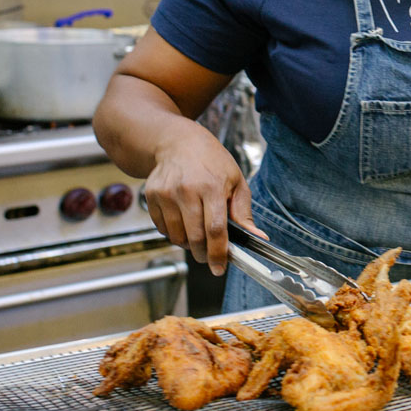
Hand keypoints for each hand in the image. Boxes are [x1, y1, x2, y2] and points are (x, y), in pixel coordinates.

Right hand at [141, 120, 266, 274]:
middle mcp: (187, 191)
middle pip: (195, 237)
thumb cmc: (212, 161)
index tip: (219, 267)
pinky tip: (183, 223)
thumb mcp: (236, 181)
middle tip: (209, 257)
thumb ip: (244, 212)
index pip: (215, 230)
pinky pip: (162, 228)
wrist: (178, 142)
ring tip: (197, 236)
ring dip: (188, 244)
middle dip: (203, 254)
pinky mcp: (151, 196)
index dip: (217, 253)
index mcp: (212, 187)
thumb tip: (258, 237)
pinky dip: (174, 233)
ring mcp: (166, 194)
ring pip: (176, 236)